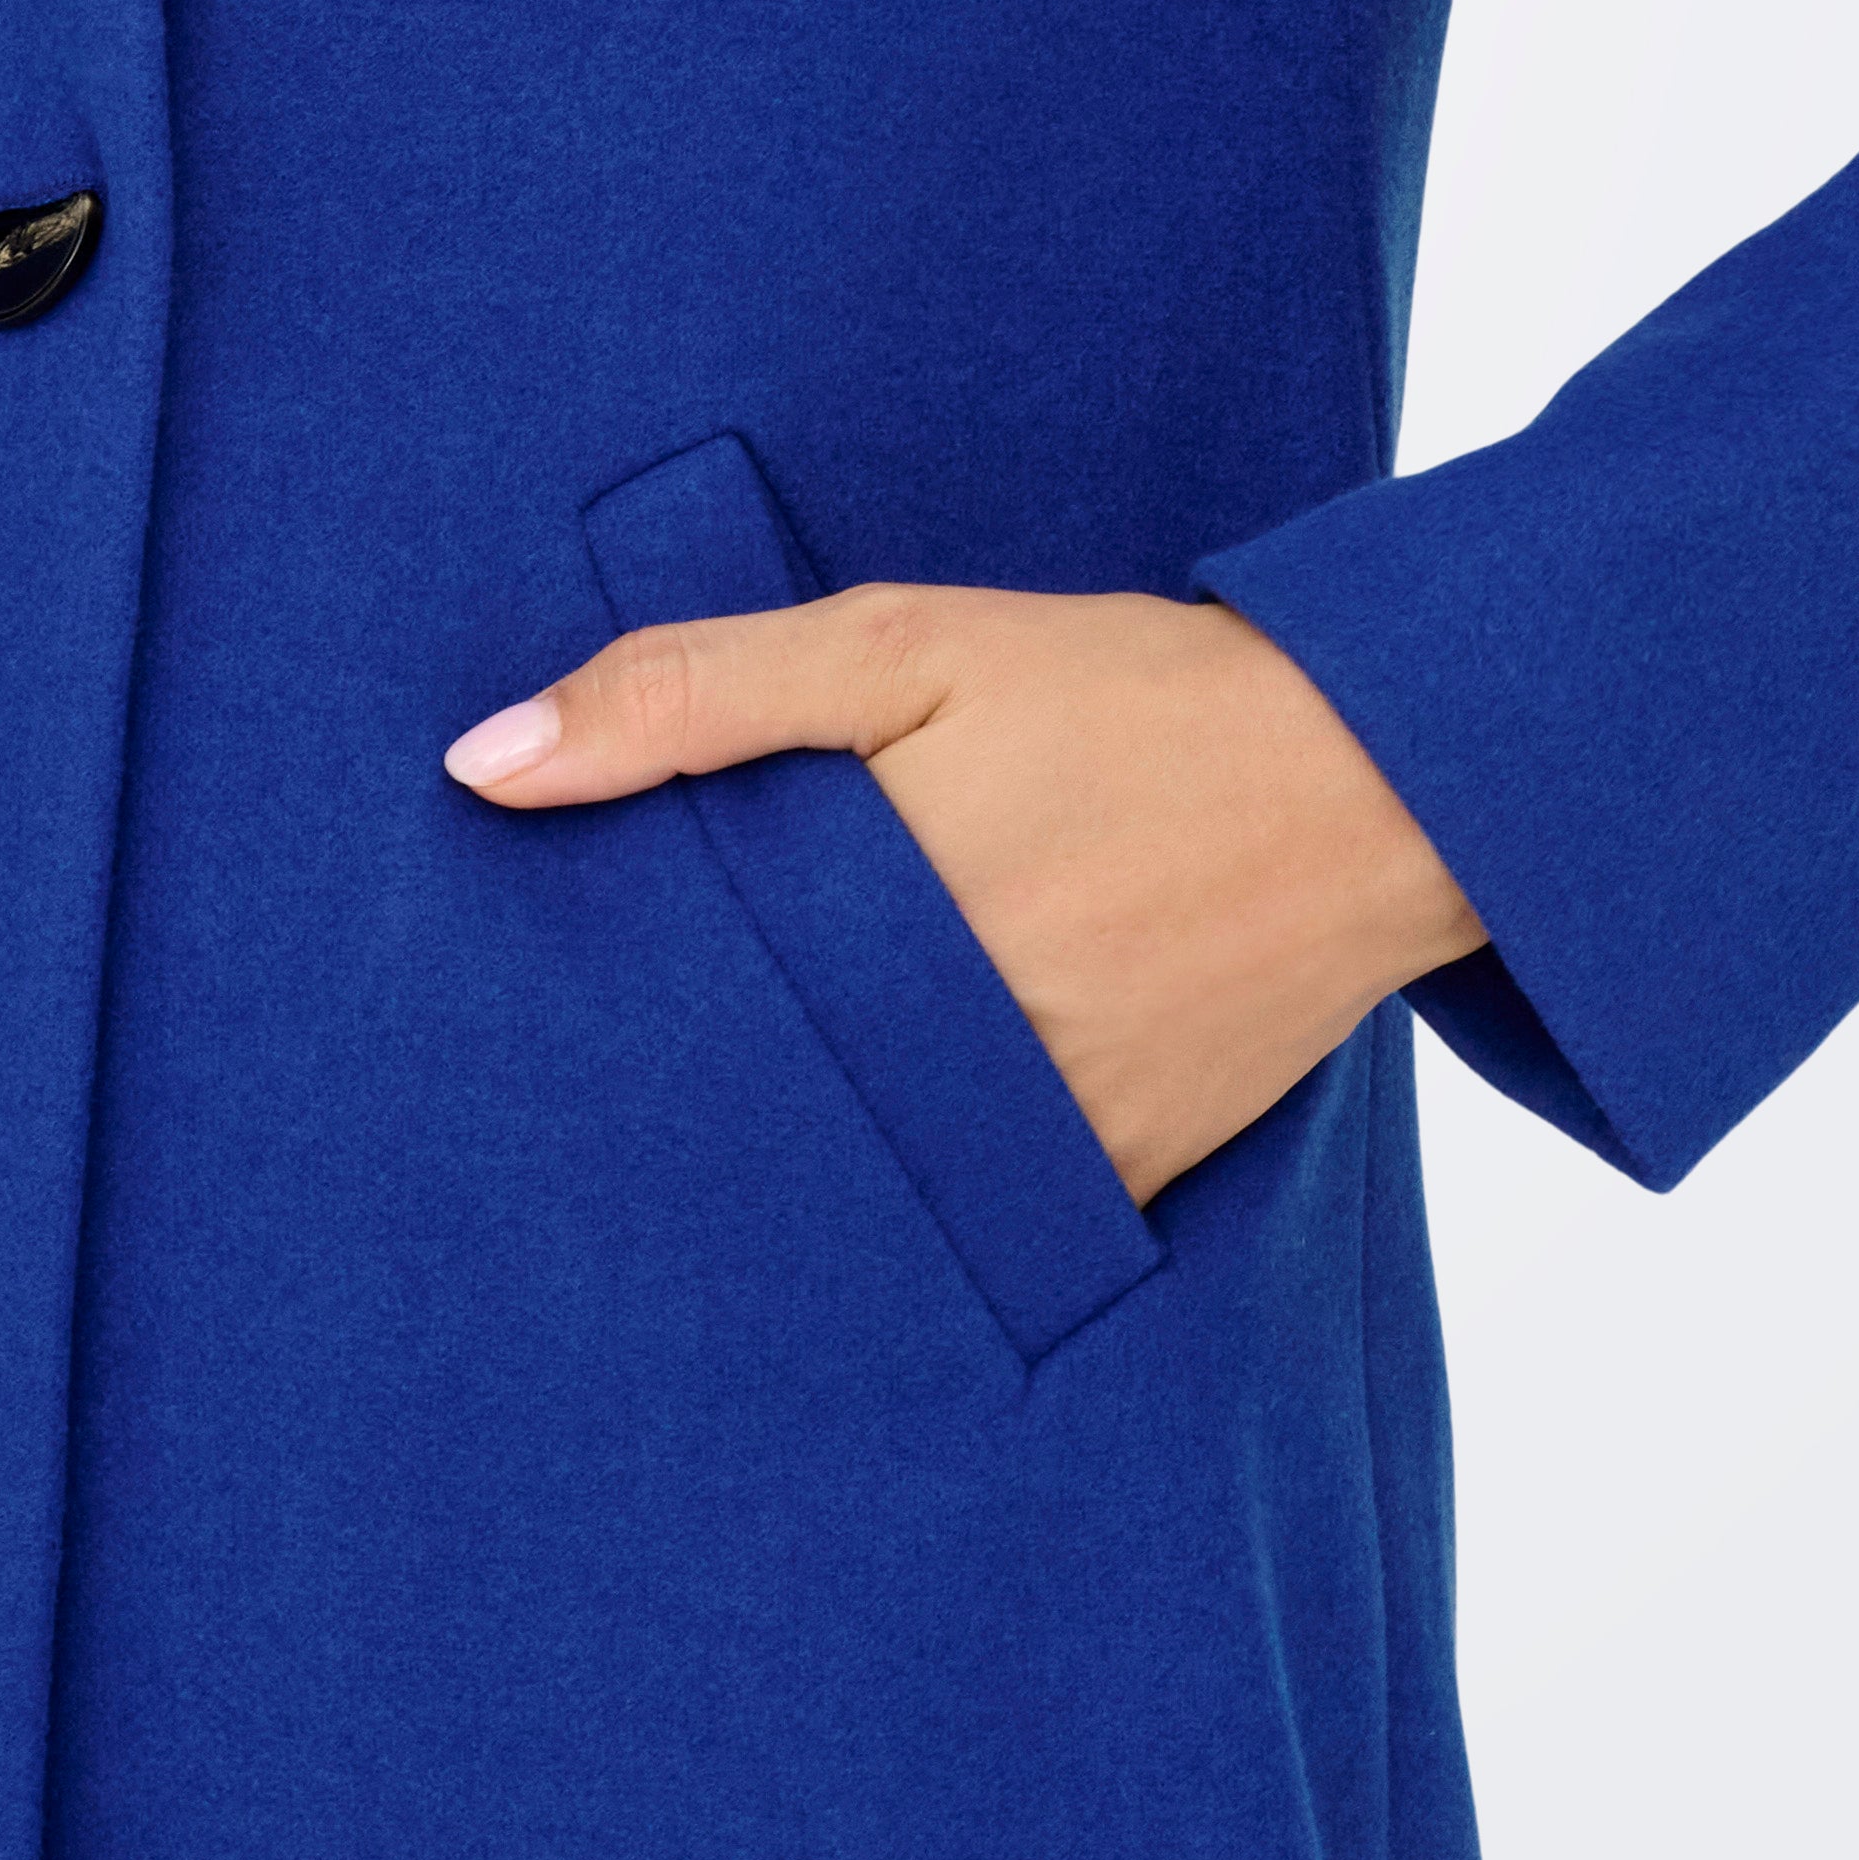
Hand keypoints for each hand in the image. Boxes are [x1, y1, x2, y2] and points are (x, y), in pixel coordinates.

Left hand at [443, 582, 1478, 1208]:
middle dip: (687, 1109)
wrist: (1379, 775)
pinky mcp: (1121, 1180)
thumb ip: (688, 697)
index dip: (598, 1041)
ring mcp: (1046, 1140)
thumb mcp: (901, 648)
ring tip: (740, 1124)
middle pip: (763, 1120)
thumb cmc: (1123, 693)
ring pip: (868, 1179)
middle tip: (591, 1111)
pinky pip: (983, 1211)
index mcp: (877, 931)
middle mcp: (958, 1063)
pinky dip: (930, 1180)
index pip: (679, 1031)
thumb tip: (479, 768)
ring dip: (810, 1152)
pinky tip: (888, 1140)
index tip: (528, 1046)